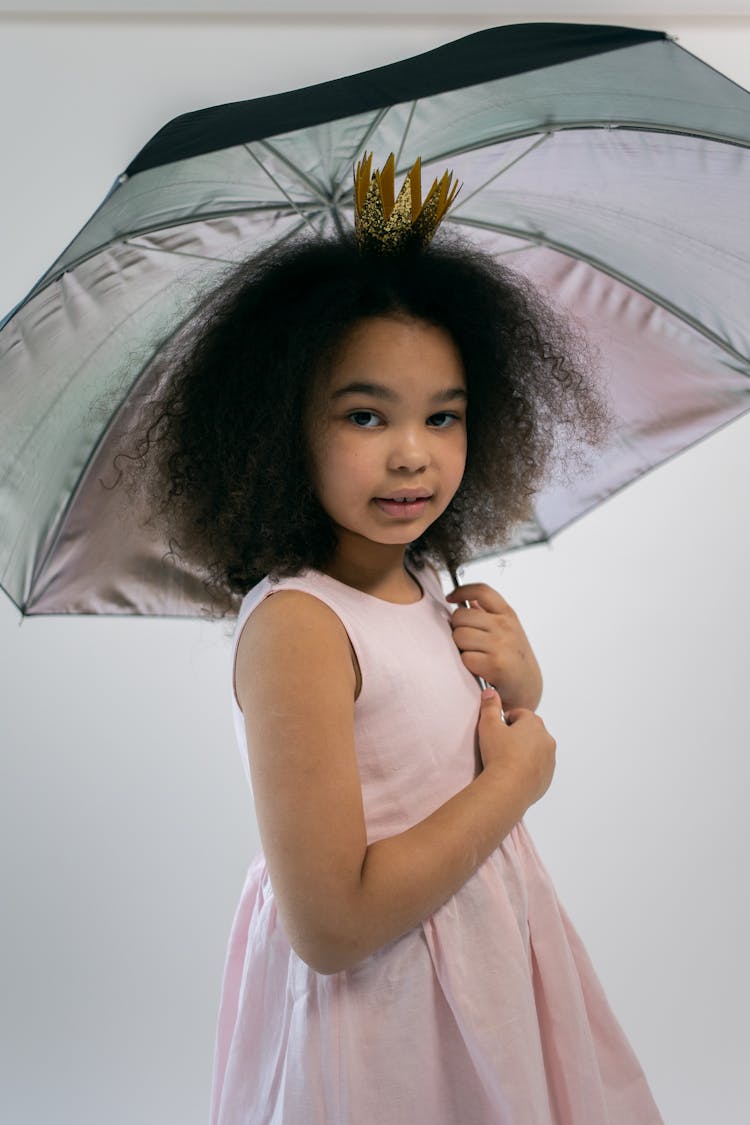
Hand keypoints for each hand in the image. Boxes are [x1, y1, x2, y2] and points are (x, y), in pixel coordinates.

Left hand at [445, 583, 542, 710]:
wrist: (527, 685)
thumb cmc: (513, 657)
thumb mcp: (506, 629)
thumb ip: (487, 614)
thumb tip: (465, 600)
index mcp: (507, 614)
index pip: (481, 591)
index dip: (461, 591)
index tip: (451, 597)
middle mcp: (505, 626)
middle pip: (461, 615)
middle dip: (457, 627)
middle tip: (466, 639)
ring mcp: (500, 644)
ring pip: (459, 636)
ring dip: (460, 647)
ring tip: (473, 653)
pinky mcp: (495, 664)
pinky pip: (465, 657)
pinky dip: (467, 664)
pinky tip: (478, 667)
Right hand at [477, 688, 555, 808]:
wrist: (508, 788)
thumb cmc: (498, 755)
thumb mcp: (488, 725)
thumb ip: (490, 706)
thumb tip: (490, 692)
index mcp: (534, 724)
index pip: (521, 714)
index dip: (507, 720)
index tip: (498, 729)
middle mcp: (546, 739)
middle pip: (532, 731)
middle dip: (518, 735)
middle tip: (501, 745)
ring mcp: (550, 759)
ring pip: (537, 750)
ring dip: (526, 752)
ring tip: (507, 760)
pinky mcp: (548, 777)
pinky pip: (539, 767)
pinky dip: (529, 768)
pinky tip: (514, 773)